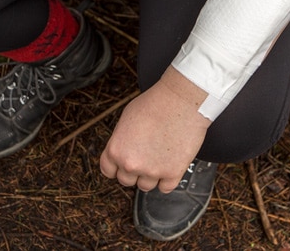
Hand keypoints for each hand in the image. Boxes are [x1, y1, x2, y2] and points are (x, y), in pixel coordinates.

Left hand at [100, 67, 211, 192]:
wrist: (181, 102)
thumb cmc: (155, 104)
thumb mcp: (126, 119)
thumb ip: (121, 140)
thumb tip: (124, 150)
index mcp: (116, 150)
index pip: (108, 171)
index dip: (116, 167)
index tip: (122, 165)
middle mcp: (131, 164)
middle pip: (126, 181)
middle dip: (134, 171)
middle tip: (144, 158)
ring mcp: (152, 171)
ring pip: (146, 186)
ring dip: (150, 176)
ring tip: (158, 159)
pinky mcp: (172, 173)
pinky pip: (165, 188)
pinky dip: (167, 179)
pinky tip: (169, 165)